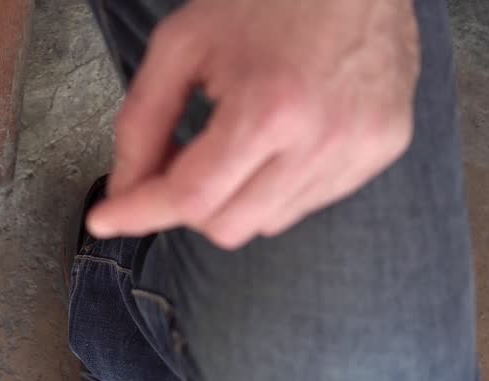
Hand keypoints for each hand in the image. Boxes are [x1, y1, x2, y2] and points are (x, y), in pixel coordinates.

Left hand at [87, 0, 420, 249]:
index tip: (105, 219)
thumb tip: (123, 190)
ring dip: (233, 197)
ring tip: (234, 138)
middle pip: (226, 226)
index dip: (140, 212)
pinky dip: (277, 186)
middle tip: (176, 161)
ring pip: (267, 223)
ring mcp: (360, 150)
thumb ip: (141, 123)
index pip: (192, 197)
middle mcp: (322, 141)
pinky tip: (277, 138)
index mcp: (269, 110)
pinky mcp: (383, 149)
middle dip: (187, 204)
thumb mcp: (182, 46)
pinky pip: (309, 202)